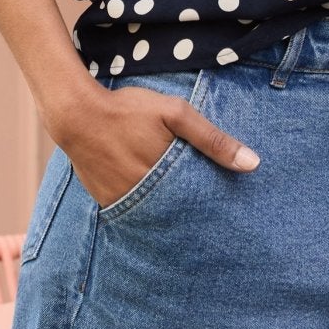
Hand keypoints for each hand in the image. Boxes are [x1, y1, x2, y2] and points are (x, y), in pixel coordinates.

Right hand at [49, 83, 259, 210]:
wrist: (76, 115)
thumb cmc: (128, 110)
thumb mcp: (175, 114)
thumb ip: (212, 139)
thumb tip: (253, 164)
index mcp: (168, 178)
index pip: (201, 205)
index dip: (215, 208)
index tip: (229, 211)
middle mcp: (146, 197)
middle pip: (180, 215)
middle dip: (195, 214)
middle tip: (211, 218)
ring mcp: (124, 203)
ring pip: (157, 216)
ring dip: (170, 213)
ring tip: (183, 209)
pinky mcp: (108, 202)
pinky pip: (134, 212)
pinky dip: (146, 208)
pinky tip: (155, 200)